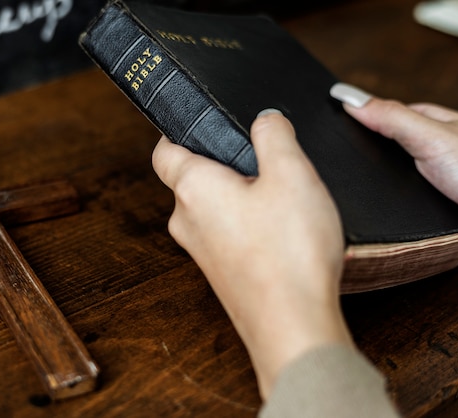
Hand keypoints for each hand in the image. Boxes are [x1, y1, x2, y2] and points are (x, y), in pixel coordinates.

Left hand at [152, 110, 352, 399]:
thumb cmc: (287, 253)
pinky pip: (226, 235)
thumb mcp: (291, 174)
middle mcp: (187, 221)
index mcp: (192, 188)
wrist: (292, 326)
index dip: (178, 132)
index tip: (199, 123)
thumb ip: (274, 135)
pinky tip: (281, 230)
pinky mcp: (221, 273)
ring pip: (212, 208)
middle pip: (192, 178)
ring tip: (280, 196)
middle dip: (223, 163)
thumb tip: (265, 120)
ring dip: (239, 195)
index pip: (164, 150)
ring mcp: (202, 251)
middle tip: (262, 158)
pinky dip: (247, 224)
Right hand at [332, 83, 457, 261]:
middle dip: (358, 160)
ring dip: (368, 192)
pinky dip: (378, 214)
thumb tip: (349, 97)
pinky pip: (388, 212)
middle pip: (378, 151)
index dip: (354, 118)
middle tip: (331, 163)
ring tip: (346, 193)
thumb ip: (392, 118)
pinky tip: (368, 217)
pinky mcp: (421, 216)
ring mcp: (423, 185)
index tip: (323, 119)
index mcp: (430, 126)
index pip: (382, 115)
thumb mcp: (432, 138)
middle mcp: (426, 154)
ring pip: (379, 184)